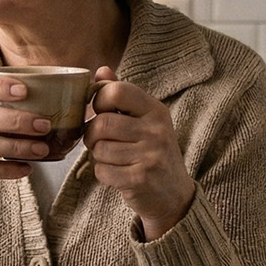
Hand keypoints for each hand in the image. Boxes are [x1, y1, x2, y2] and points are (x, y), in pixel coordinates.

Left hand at [84, 66, 195, 239]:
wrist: (173, 195)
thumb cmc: (152, 153)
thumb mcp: (144, 121)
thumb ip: (122, 96)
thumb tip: (101, 70)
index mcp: (156, 110)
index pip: (117, 91)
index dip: (99, 101)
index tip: (100, 112)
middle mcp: (156, 130)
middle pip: (101, 123)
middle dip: (92, 135)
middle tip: (99, 142)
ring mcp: (150, 154)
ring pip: (99, 149)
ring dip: (98, 157)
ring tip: (114, 159)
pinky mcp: (140, 178)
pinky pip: (102, 171)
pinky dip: (103, 174)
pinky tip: (118, 174)